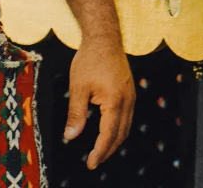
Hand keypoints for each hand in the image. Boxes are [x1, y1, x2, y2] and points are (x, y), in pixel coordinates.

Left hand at [64, 40, 135, 168]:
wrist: (105, 38)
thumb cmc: (90, 60)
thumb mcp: (78, 88)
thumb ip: (76, 114)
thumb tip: (71, 136)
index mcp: (114, 101)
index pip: (108, 135)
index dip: (99, 152)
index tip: (90, 164)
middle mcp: (127, 100)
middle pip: (121, 134)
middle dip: (108, 150)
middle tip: (94, 161)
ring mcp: (131, 95)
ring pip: (126, 126)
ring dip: (114, 141)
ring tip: (101, 150)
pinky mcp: (129, 90)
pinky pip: (127, 116)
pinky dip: (119, 129)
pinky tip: (109, 130)